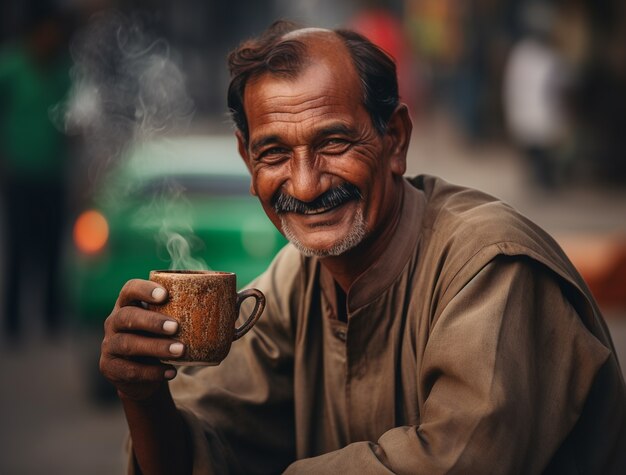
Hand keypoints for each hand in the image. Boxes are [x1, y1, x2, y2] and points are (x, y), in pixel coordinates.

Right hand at [100, 279, 183, 400]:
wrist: (142, 374)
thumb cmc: (161, 338)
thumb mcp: (170, 323)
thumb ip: (192, 311)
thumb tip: (233, 303)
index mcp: (128, 304)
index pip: (130, 289)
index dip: (144, 290)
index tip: (165, 295)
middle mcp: (114, 321)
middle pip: (127, 316)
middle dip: (152, 321)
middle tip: (176, 326)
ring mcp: (109, 345)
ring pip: (128, 344)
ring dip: (156, 347)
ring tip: (180, 350)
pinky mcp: (110, 367)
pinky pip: (130, 370)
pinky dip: (153, 372)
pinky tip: (172, 372)